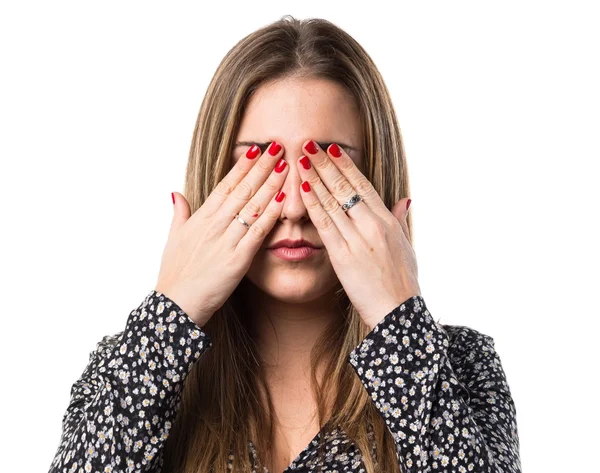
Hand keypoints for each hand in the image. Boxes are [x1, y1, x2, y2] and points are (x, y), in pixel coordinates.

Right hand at [155, 141, 289, 326]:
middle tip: (278, 146)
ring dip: (270, 185)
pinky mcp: (237, 260)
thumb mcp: (173, 238)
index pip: (225, 185)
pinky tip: (283, 201)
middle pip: (242, 189)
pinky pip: (257, 233)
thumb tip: (176, 193)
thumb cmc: (174, 273)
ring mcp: (226, 241)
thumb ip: (179, 214)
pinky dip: (270, 215)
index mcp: (201, 218)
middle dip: (261, 167)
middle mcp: (214, 225)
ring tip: (285, 165)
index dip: (241, 166)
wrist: (175, 304)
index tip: (256, 150)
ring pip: (252, 206)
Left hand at [297, 140, 420, 329]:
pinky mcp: (343, 256)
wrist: (397, 312)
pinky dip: (314, 205)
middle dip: (326, 164)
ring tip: (301, 159)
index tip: (332, 149)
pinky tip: (303, 190)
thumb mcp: (406, 247)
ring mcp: (357, 240)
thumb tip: (405, 199)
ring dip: (315, 178)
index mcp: (387, 222)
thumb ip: (400, 220)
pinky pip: (325, 225)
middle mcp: (373, 226)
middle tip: (309, 144)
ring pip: (333, 202)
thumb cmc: (402, 281)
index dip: (346, 165)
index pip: (363, 185)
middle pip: (345, 188)